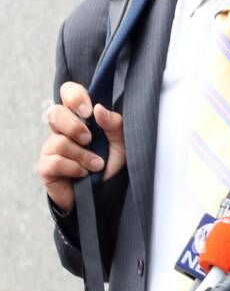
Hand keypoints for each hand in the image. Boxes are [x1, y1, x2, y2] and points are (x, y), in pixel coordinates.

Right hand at [36, 82, 125, 211]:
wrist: (105, 197)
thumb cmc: (112, 166)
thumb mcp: (123, 145)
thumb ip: (115, 125)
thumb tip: (99, 109)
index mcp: (81, 118)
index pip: (68, 93)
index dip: (74, 96)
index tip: (88, 111)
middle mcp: (63, 130)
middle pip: (55, 113)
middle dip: (74, 127)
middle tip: (90, 140)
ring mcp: (52, 148)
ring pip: (58, 141)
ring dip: (83, 155)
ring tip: (97, 165)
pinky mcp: (46, 167)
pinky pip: (54, 161)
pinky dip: (74, 168)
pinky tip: (83, 174)